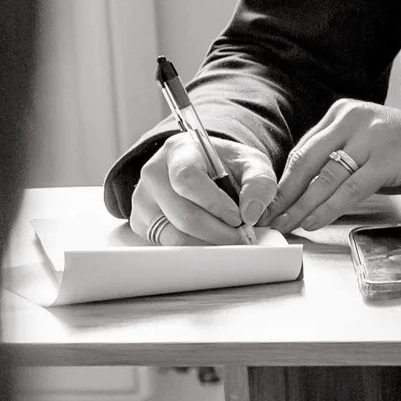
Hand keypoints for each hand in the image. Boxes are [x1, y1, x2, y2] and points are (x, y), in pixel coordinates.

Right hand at [130, 131, 274, 245]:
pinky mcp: (140, 222)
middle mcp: (153, 174)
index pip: (187, 179)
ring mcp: (143, 200)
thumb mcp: (252, 164)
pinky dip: (193, 248)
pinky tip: (211, 240)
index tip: (238, 217)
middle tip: (241, 237)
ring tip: (229, 240)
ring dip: (207, 244)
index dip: (214, 203)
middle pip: (182, 215)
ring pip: (173, 236)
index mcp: (179, 152)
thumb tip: (250, 214)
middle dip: (218, 232)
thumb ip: (259, 183)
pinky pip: (167, 245)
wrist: (204, 167)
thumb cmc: (227, 165)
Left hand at [263, 99, 400, 232]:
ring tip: (285, 226)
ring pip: (323, 177)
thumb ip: (342, 160)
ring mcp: (370, 137)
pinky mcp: (386, 158)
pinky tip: (313, 222)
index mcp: (345, 113)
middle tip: (266, 218)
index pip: (303, 149)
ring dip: (300, 206)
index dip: (283, 180)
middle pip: (306, 161)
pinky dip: (327, 209)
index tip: (270, 203)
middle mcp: (353, 119)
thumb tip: (307, 191)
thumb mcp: (372, 148)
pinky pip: (348, 189)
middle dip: (283, 195)